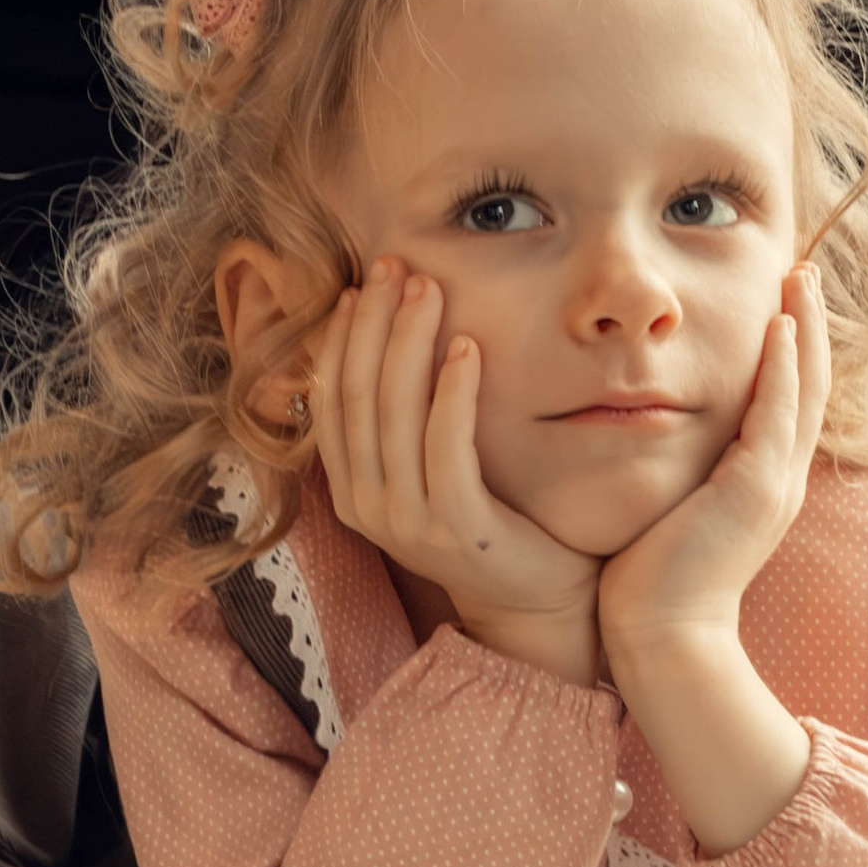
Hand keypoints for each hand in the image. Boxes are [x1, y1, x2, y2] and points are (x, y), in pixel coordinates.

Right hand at [312, 261, 601, 678]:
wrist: (535, 600)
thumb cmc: (490, 521)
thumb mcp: (430, 471)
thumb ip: (403, 425)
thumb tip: (389, 342)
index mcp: (351, 489)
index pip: (332, 398)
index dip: (343, 337)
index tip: (364, 285)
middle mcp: (367, 505)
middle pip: (359, 394)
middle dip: (376, 322)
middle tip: (395, 266)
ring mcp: (406, 520)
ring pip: (395, 412)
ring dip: (411, 341)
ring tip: (430, 289)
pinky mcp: (455, 528)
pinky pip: (445, 447)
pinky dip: (452, 392)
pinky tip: (466, 346)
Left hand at [596, 264, 828, 657]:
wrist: (660, 634)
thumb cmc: (651, 579)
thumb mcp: (674, 509)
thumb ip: (678, 470)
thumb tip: (650, 432)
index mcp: (762, 484)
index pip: (788, 401)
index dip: (792, 349)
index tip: (782, 301)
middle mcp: (781, 480)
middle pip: (809, 386)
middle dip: (808, 326)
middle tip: (802, 271)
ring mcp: (775, 485)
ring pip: (804, 391)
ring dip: (804, 330)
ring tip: (798, 278)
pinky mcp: (756, 490)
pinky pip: (777, 415)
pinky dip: (782, 370)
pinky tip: (778, 328)